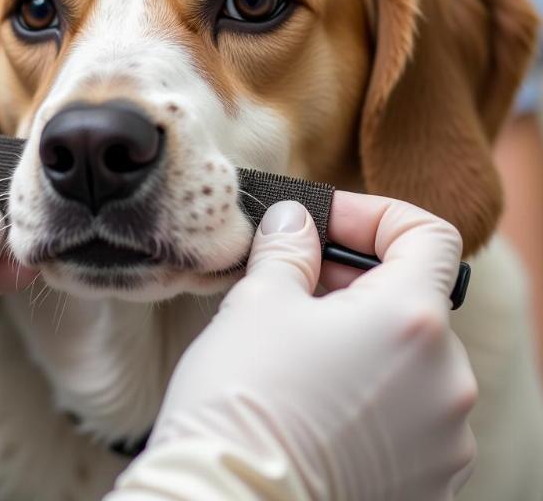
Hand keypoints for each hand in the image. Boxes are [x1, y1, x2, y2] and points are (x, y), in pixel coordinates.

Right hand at [148, 194, 476, 500]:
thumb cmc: (243, 399)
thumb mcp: (259, 301)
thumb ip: (288, 246)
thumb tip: (294, 222)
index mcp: (412, 321)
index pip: (428, 234)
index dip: (374, 215)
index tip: (325, 226)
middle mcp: (447, 379)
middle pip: (414, 297)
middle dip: (354, 277)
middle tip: (295, 280)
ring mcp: (443, 436)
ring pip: (411, 357)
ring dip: (363, 335)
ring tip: (300, 345)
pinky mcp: (428, 480)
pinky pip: (410, 411)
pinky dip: (372, 388)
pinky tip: (317, 397)